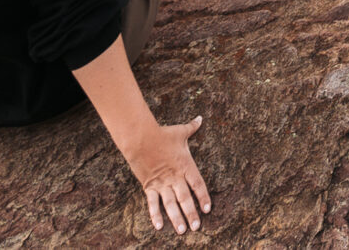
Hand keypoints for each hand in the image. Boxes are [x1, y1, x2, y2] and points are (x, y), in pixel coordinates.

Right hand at [123, 114, 210, 234]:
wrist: (141, 138)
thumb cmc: (162, 134)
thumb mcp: (181, 132)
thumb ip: (192, 127)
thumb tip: (200, 118)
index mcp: (186, 165)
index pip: (198, 184)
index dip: (203, 197)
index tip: (208, 209)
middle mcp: (175, 177)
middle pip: (185, 198)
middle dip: (191, 213)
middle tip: (196, 227)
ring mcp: (162, 183)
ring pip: (171, 204)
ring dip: (176, 218)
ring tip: (181, 230)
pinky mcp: (149, 186)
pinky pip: (153, 203)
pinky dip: (155, 215)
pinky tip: (158, 226)